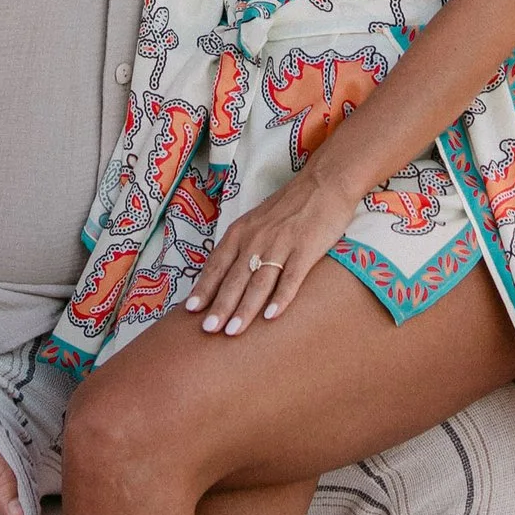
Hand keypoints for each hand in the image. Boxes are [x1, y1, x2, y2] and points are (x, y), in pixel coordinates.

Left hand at [183, 165, 356, 335]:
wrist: (324, 182)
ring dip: (245, 309)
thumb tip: (225, 276)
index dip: (204, 288)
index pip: (217, 265)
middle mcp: (256, 238)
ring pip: (259, 282)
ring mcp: (281, 244)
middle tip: (208, 330)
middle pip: (235, 278)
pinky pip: (291, 277)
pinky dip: (280, 298)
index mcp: (241, 232)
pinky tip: (272, 316)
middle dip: (220, 306)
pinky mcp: (306, 248)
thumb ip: (242, 245)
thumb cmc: (289, 206)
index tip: (190, 311)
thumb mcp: (257, 221)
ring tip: (233, 332)